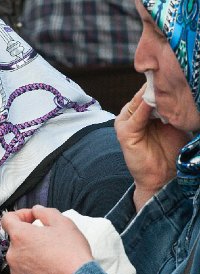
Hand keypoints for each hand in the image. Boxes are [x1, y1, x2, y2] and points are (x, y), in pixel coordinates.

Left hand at [2, 206, 92, 273]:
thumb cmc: (72, 253)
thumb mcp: (63, 223)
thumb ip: (45, 212)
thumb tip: (37, 211)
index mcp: (20, 236)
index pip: (7, 219)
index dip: (21, 215)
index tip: (33, 218)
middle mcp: (13, 255)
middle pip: (16, 241)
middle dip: (29, 237)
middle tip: (48, 239)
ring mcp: (17, 273)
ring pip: (20, 259)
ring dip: (31, 255)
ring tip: (50, 257)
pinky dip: (34, 272)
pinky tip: (49, 270)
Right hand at [115, 86, 189, 207]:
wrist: (164, 175)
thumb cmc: (171, 149)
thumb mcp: (173, 120)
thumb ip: (170, 104)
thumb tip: (176, 82)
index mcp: (143, 108)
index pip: (151, 87)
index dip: (163, 79)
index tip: (176, 71)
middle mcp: (132, 112)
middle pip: (144, 91)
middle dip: (159, 84)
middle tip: (173, 74)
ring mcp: (126, 121)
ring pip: (141, 100)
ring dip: (155, 94)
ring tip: (169, 88)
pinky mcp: (124, 132)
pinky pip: (137, 114)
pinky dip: (147, 107)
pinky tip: (159, 102)